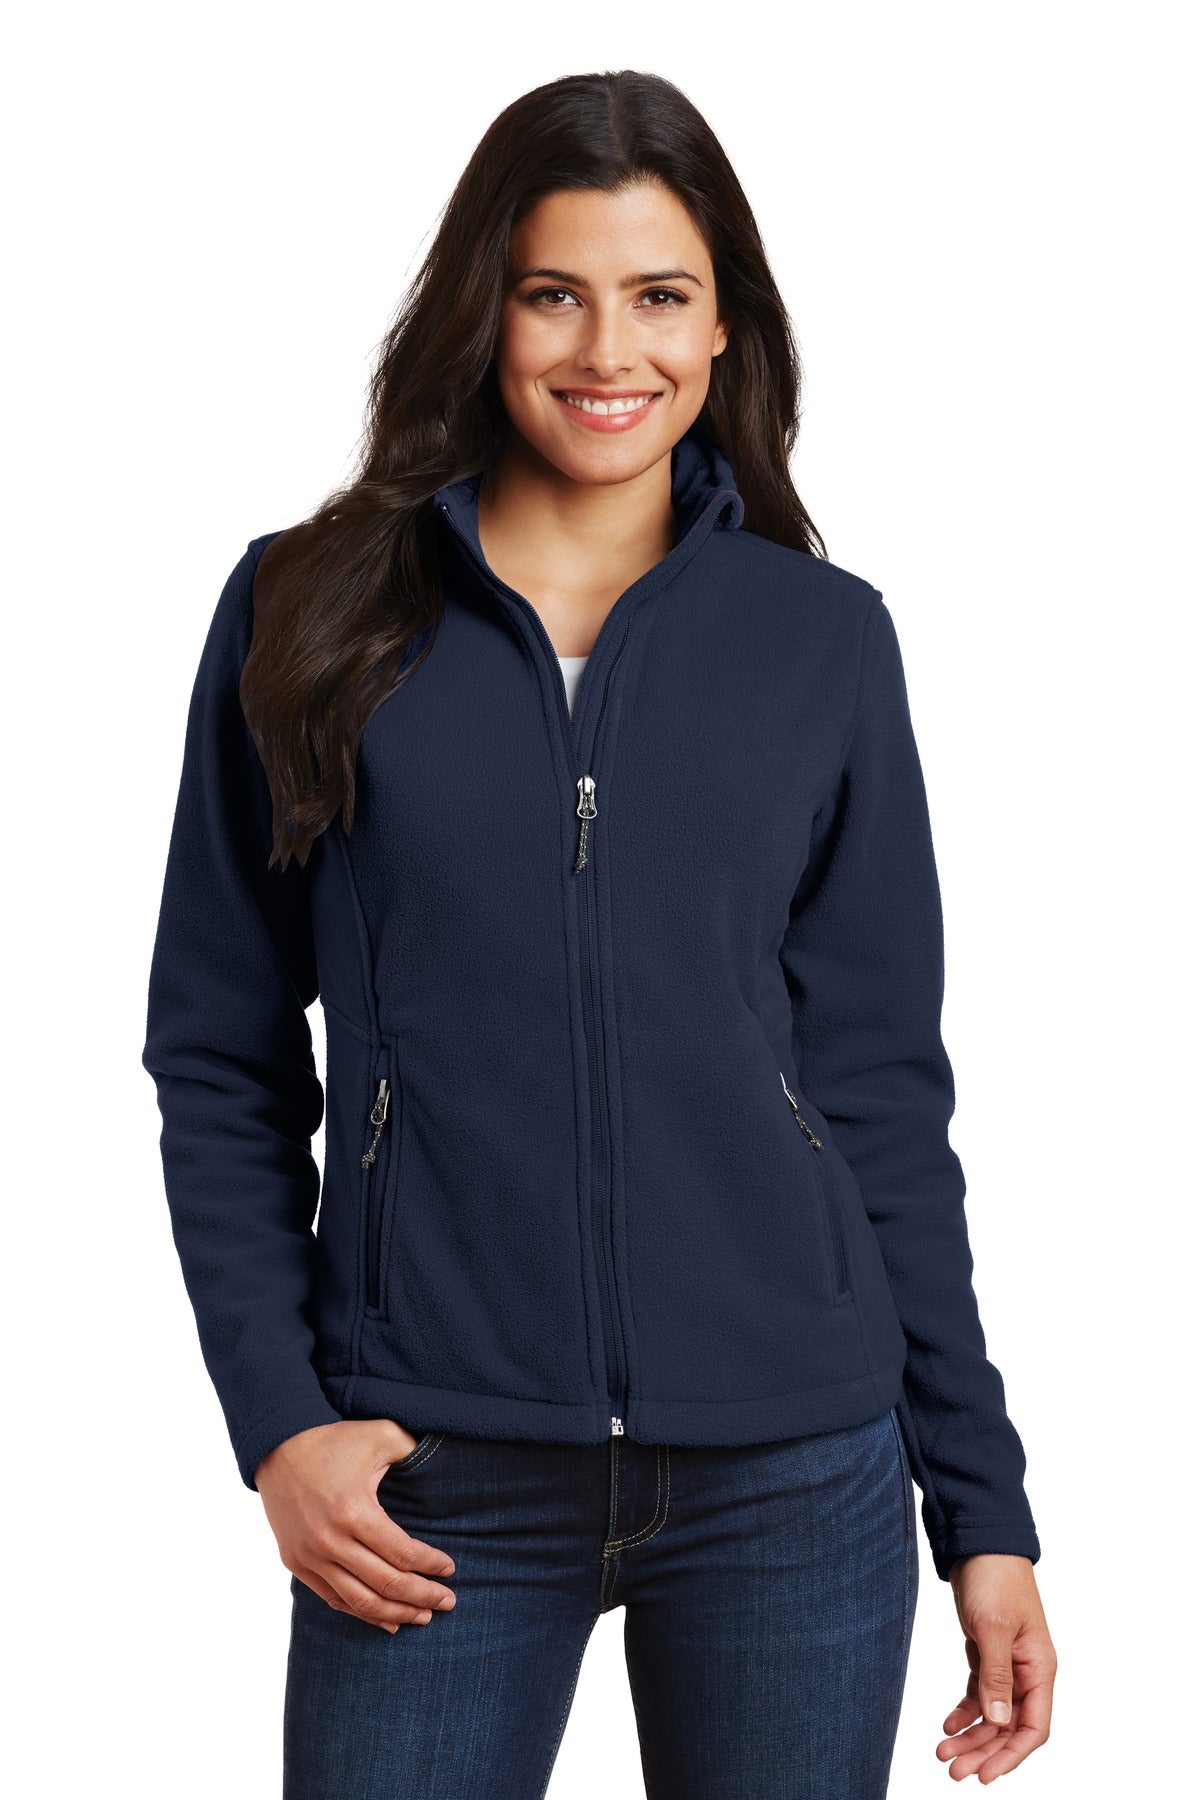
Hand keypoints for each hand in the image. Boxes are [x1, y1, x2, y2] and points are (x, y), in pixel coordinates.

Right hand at [254, 1419, 456, 1631]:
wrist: (278, 1446)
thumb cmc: (335, 1440)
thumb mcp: (380, 1434)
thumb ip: (414, 1450)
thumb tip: (446, 1466)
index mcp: (354, 1511)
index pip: (402, 1554)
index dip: (431, 1565)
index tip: (449, 1569)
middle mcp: (330, 1541)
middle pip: (386, 1584)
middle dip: (423, 1596)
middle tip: (448, 1601)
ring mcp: (310, 1556)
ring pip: (361, 1602)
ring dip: (396, 1614)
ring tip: (423, 1616)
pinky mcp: (297, 1563)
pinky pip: (334, 1599)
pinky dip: (362, 1614)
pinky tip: (387, 1621)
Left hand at [937, 1554, 1055, 1782]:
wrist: (980, 1543)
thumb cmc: (996, 1579)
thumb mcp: (994, 1628)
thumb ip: (996, 1676)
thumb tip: (998, 1721)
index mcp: (1039, 1668)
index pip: (1034, 1727)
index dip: (1012, 1756)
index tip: (985, 1776)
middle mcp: (1027, 1671)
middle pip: (1009, 1727)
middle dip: (983, 1752)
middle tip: (952, 1770)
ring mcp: (1007, 1663)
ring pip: (992, 1714)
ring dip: (971, 1736)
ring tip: (943, 1753)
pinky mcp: (986, 1653)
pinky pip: (979, 1694)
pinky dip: (964, 1711)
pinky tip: (947, 1725)